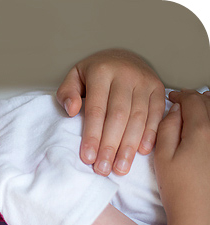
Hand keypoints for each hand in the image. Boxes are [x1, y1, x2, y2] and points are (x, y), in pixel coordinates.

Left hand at [57, 49, 165, 175]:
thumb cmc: (93, 73)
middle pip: (118, 116)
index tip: (87, 158)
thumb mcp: (74, 77)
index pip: (96, 109)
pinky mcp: (158, 87)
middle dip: (110, 146)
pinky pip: (156, 113)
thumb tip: (71, 110)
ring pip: (138, 117)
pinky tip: (142, 151)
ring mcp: (144, 81)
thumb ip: (67, 93)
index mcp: (101, 71)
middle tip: (103, 169)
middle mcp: (126, 74)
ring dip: (129, 146)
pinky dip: (150, 134)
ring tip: (120, 168)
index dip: (92, 136)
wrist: (121, 56)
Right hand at [155, 90, 209, 223]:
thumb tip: (173, 111)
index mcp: (200, 130)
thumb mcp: (162, 157)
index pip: (192, 101)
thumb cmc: (178, 189)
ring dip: (209, 108)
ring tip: (200, 108)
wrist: (199, 214)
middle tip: (184, 103)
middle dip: (196, 100)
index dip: (180, 95)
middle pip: (209, 104)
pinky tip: (207, 127)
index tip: (172, 98)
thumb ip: (166, 129)